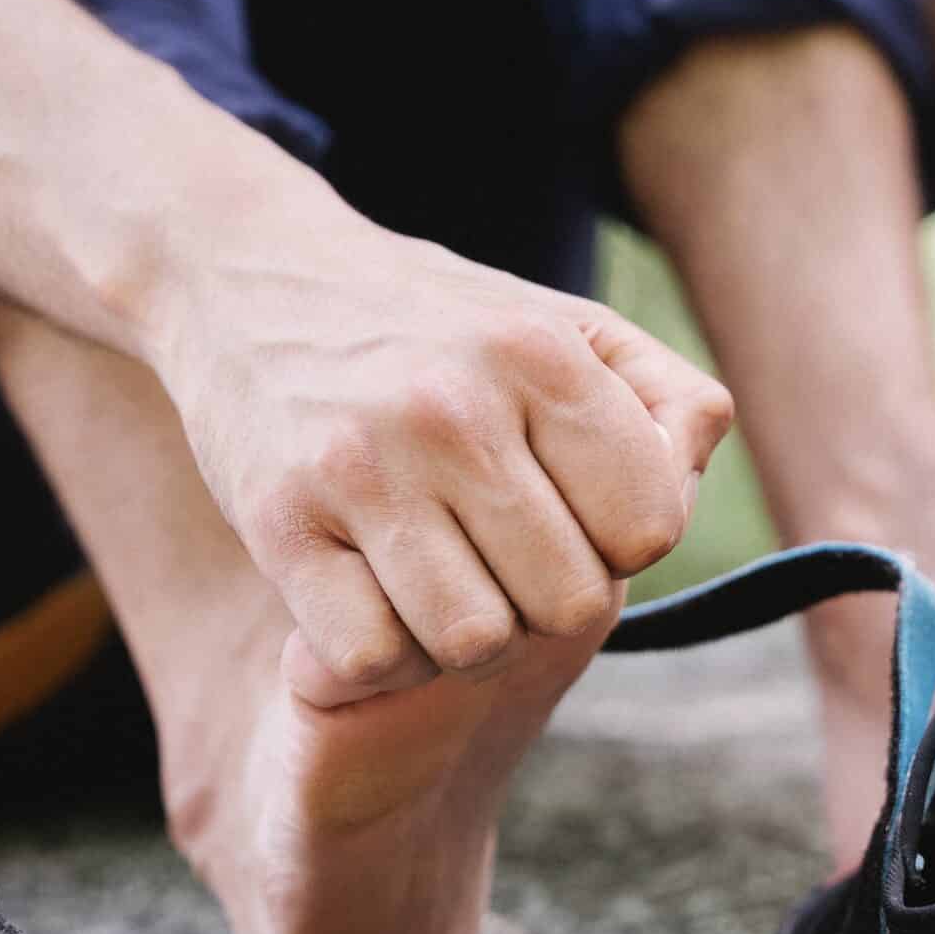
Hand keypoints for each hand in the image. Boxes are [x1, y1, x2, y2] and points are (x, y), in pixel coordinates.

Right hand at [149, 200, 734, 707]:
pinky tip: (372, 594)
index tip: (568, 511)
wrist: (245, 276)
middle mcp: (454, 408)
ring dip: (465, 634)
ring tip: (439, 577)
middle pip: (569, 601)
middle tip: (497, 553)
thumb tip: (689, 473)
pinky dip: (381, 651)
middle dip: (544, 597)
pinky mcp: (278, 522)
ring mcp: (361, 467)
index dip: (619, 540)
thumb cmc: (433, 326)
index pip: (650, 528)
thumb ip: (661, 397)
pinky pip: (372, 657)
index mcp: (540, 355)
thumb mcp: (559, 325)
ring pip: (475, 642)